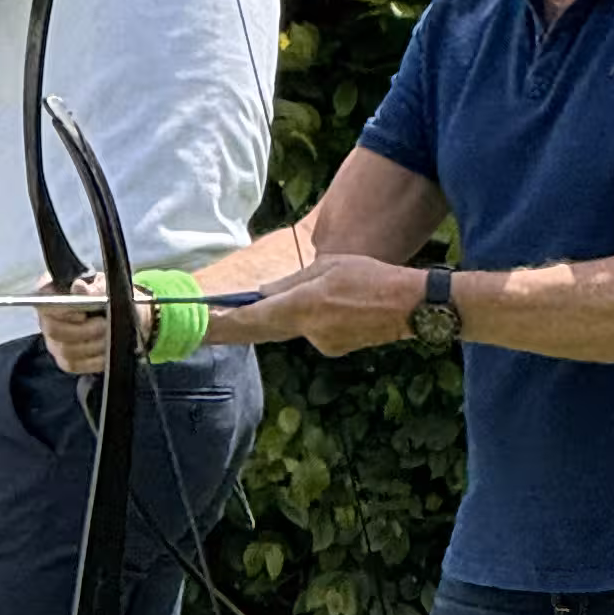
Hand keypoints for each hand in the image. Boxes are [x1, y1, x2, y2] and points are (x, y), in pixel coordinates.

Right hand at [36, 274, 153, 379]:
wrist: (115, 314)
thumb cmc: (104, 296)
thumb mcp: (102, 287)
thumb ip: (90, 288)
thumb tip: (78, 286)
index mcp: (49, 296)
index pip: (45, 304)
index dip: (64, 310)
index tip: (84, 313)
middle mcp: (46, 321)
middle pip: (54, 331)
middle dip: (83, 330)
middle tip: (104, 324)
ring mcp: (54, 343)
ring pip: (66, 351)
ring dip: (93, 345)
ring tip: (109, 336)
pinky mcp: (66, 361)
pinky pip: (75, 365)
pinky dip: (94, 360)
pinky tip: (107, 352)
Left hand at [207, 252, 424, 357]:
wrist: (409, 306)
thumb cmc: (370, 276)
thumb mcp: (328, 266)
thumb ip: (292, 281)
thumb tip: (264, 291)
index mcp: (303, 305)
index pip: (254, 317)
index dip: (227, 321)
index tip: (204, 324)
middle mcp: (308, 330)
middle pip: (263, 329)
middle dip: (236, 328)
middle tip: (209, 327)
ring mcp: (322, 343)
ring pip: (292, 327)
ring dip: (283, 317)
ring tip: (295, 299)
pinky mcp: (335, 348)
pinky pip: (312, 331)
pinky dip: (310, 320)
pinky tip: (330, 306)